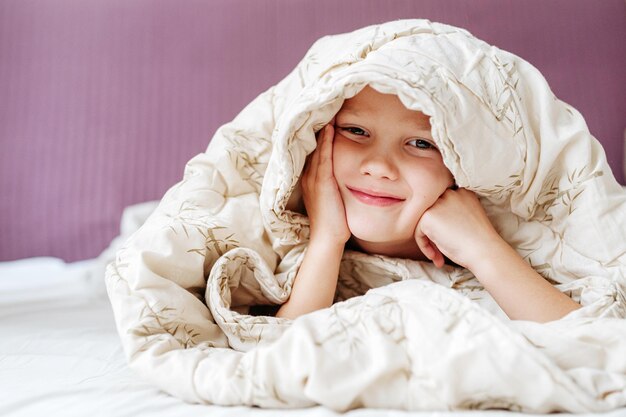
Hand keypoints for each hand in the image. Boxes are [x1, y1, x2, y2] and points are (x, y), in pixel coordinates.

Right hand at [302, 121, 350, 245]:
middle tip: (324, 104)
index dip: (318, 133)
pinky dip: (326, 141)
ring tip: (328, 109)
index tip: (326, 115)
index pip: (314, 150)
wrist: (328, 239)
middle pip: (311, 144)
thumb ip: (337, 183)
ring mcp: (313, 178)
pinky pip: (323, 156)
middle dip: (317, 125)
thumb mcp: (334, 197)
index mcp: (310, 178)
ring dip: (321, 128)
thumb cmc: (335, 221)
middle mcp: (308, 175)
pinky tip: (330, 127)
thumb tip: (352, 173)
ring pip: (316, 147)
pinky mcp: (321, 182)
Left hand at [414, 188, 503, 269]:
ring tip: (439, 257)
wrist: (484, 251)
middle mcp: (450, 193)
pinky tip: (436, 256)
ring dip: (429, 241)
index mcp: (462, 193)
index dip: (443, 225)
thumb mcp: (467, 220)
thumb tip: (432, 224)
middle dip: (434, 232)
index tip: (449, 240)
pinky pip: (418, 232)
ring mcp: (438, 203)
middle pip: (432, 213)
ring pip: (423, 222)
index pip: (443, 206)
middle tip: (441, 250)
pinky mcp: (428, 215)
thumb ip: (451, 215)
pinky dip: (424, 246)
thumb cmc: (479, 242)